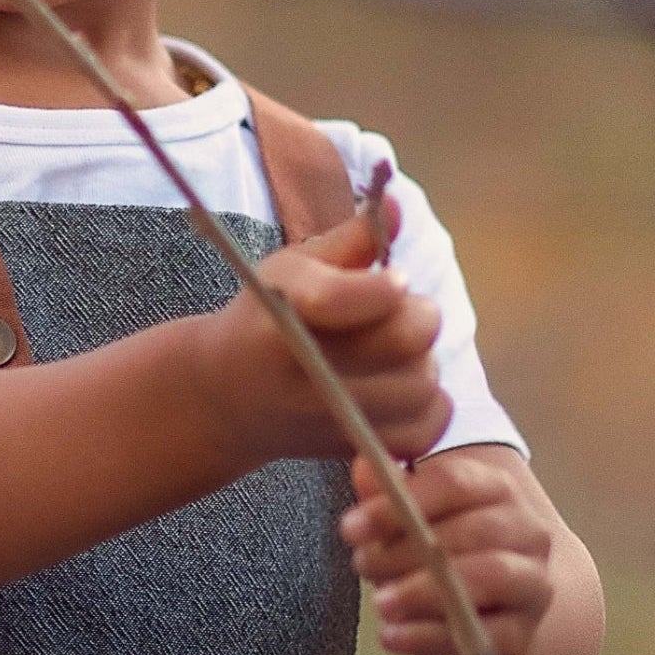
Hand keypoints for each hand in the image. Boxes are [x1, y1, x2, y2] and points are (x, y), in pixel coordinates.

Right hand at [197, 207, 451, 465]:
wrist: (225, 399)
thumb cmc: (266, 318)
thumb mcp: (291, 267)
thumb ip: (350, 237)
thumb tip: (394, 203)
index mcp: (282, 317)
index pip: (358, 297)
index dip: (388, 284)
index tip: (391, 280)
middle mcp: (302, 375)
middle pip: (411, 337)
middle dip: (417, 316)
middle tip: (394, 315)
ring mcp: (327, 420)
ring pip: (425, 383)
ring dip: (422, 361)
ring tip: (392, 353)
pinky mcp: (348, 451)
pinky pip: (426, 429)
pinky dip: (429, 408)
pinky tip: (399, 388)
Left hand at [340, 445, 560, 654]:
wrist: (474, 613)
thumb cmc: (437, 555)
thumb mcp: (405, 521)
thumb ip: (386, 494)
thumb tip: (365, 467)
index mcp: (496, 489)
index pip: (454, 482)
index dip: (399, 503)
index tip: (351, 527)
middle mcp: (526, 530)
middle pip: (474, 529)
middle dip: (409, 548)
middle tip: (362, 563)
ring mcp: (531, 583)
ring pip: (489, 576)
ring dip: (426, 589)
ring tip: (381, 602)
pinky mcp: (522, 632)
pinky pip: (484, 635)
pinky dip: (431, 636)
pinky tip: (392, 636)